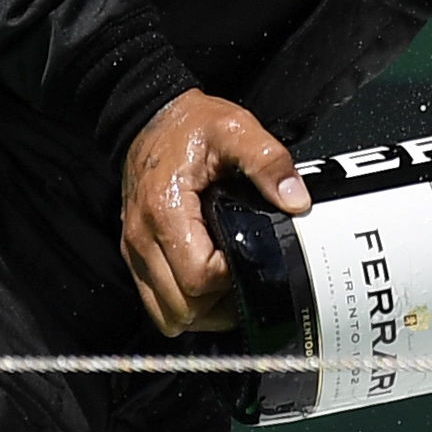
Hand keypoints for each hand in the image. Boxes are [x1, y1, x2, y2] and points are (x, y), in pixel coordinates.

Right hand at [122, 89, 307, 336]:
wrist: (151, 118)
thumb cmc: (193, 125)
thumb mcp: (237, 129)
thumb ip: (268, 162)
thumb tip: (296, 200)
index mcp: (165, 212)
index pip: (198, 277)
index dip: (233, 278)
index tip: (255, 255)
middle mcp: (142, 238)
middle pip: (180, 307)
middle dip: (219, 305)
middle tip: (251, 280)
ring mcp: (134, 250)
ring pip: (165, 313)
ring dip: (201, 312)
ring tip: (233, 288)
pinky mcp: (135, 254)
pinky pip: (155, 300)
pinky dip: (184, 304)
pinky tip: (212, 286)